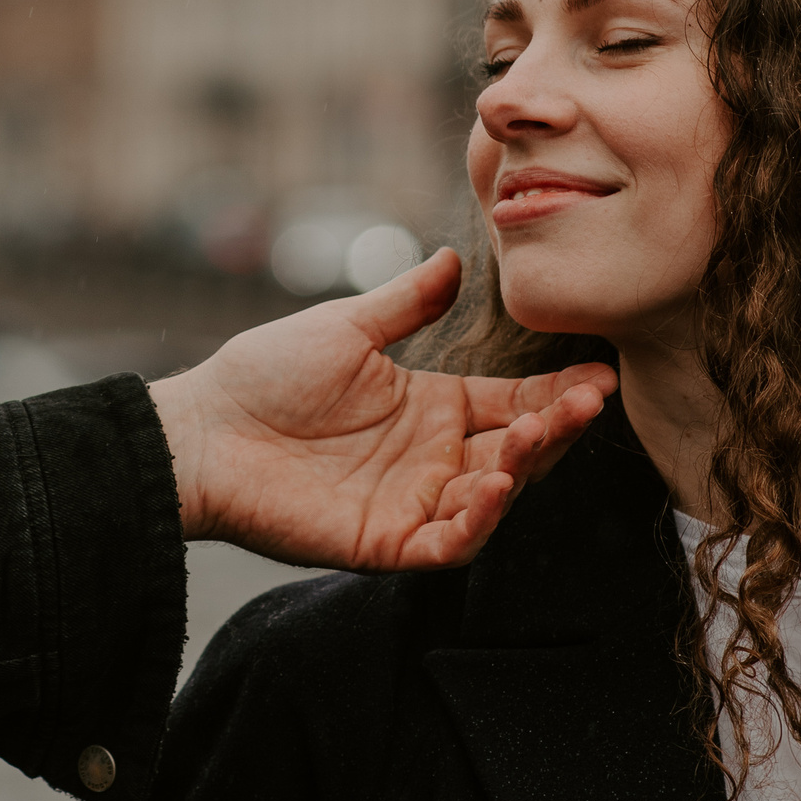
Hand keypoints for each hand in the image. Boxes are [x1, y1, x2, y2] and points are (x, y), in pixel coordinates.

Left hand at [147, 247, 615, 571]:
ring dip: (524, 469)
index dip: (558, 391)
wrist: (202, 430)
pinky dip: (477, 520)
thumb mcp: (345, 327)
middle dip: (557, 427)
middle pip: (518, 450)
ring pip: (495, 497)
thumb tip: (453, 257)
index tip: (599, 371)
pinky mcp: (387, 542)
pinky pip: (449, 541)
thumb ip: (404, 302)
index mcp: (433, 407)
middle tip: (587, 400)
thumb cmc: (264, 375)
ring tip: (535, 433)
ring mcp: (414, 504)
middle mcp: (434, 459)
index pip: (514, 401)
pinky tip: (490, 486)